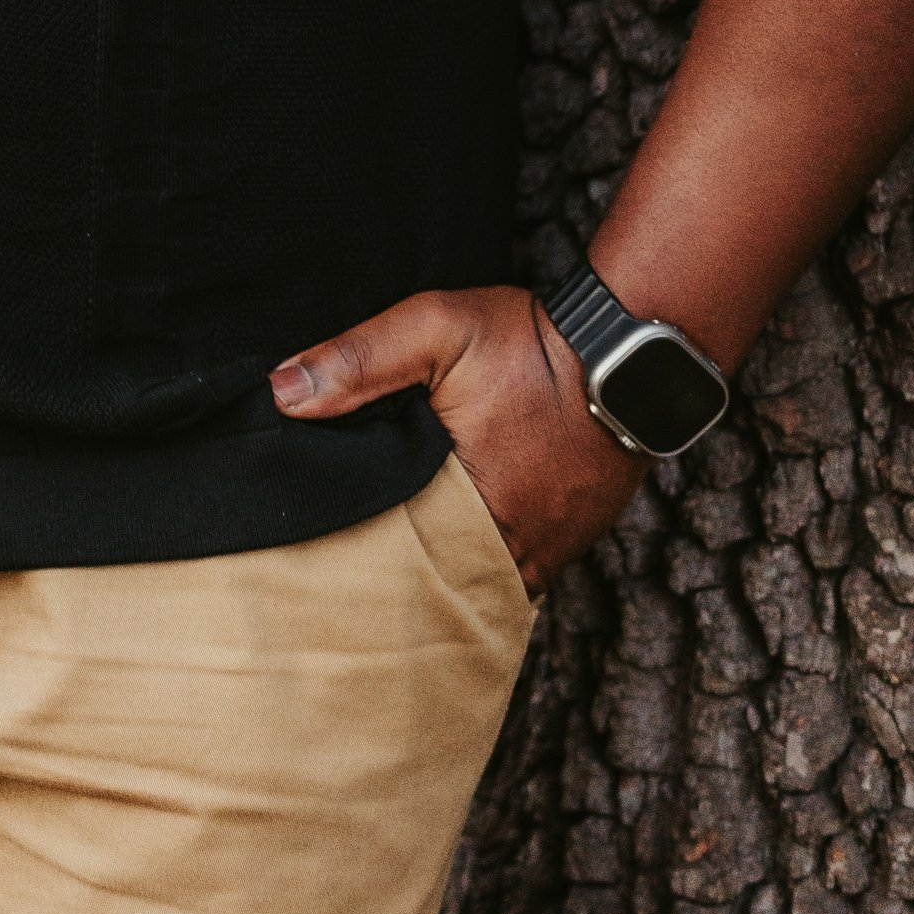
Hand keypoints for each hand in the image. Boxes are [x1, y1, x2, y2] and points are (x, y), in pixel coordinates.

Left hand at [271, 285, 645, 595]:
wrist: (633, 347)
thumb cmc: (532, 341)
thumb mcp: (436, 328)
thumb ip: (358, 361)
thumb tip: (280, 394)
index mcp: (469, 502)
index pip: (391, 557)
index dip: (352, 555)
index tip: (311, 549)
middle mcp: (513, 545)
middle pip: (433, 585)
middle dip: (391, 579)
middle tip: (339, 568)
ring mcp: (548, 551)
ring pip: (475, 585)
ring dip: (440, 576)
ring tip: (389, 566)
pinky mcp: (570, 543)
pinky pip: (514, 575)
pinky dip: (481, 566)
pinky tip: (450, 547)